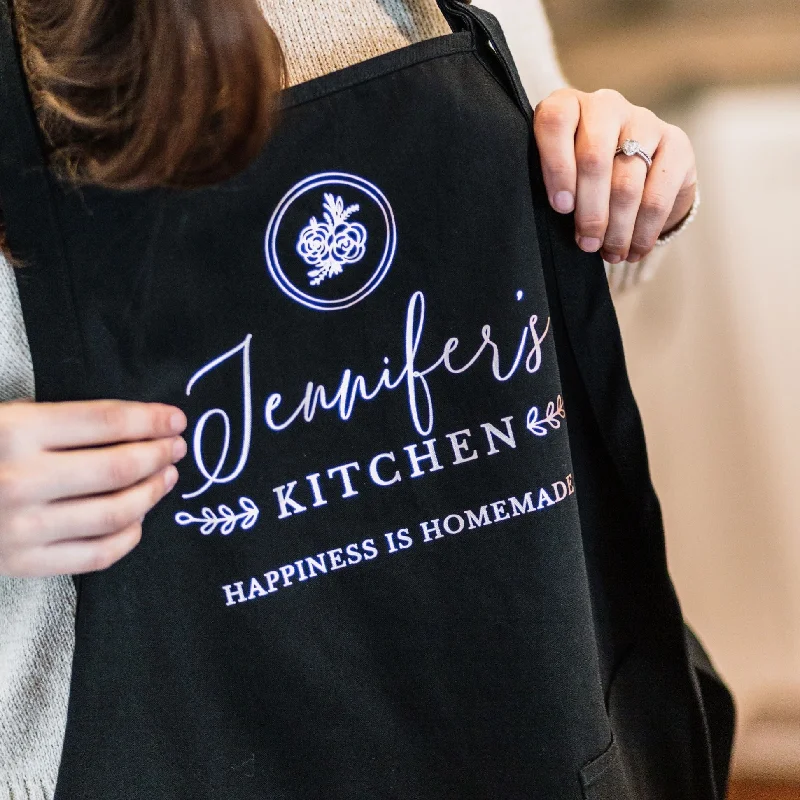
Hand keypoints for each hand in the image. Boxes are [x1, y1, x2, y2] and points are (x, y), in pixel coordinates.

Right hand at [0, 399, 186, 576]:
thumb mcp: (6, 419)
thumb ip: (64, 422)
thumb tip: (140, 424)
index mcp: (14, 431)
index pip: (105, 422)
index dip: (150, 420)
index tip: (175, 419)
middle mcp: (19, 480)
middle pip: (117, 469)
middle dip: (158, 455)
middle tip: (176, 448)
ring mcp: (21, 528)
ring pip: (114, 513)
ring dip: (151, 494)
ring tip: (166, 478)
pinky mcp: (22, 563)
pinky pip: (95, 555)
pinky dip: (128, 537)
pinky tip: (139, 520)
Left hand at [534, 88, 697, 262]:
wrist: (633, 167)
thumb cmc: (579, 176)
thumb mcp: (559, 176)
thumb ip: (552, 186)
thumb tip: (557, 217)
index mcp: (568, 106)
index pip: (555, 123)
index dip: (556, 168)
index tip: (560, 208)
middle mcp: (605, 105)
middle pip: (594, 159)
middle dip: (590, 211)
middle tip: (587, 243)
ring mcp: (644, 120)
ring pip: (627, 183)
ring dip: (617, 228)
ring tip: (610, 253)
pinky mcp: (676, 142)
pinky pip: (659, 195)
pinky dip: (644, 230)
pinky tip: (635, 249)